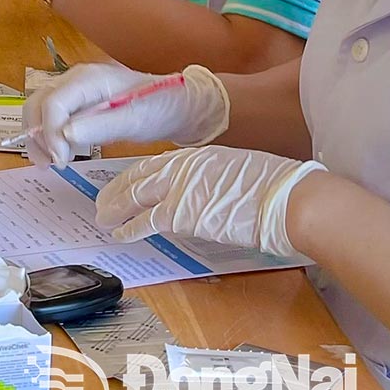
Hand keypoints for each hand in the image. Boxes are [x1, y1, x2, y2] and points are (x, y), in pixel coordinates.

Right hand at [23, 63, 230, 165]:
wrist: (178, 104)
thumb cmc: (160, 108)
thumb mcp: (134, 120)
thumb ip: (99, 126)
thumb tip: (64, 135)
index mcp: (88, 78)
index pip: (52, 103)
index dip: (50, 133)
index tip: (62, 161)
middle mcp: (75, 80)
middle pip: (37, 104)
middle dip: (38, 135)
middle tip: (52, 164)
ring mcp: (74, 90)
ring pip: (39, 110)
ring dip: (39, 136)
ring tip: (53, 162)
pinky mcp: (78, 103)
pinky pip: (51, 117)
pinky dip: (48, 136)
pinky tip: (61, 153)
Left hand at [94, 145, 326, 258]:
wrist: (287, 199)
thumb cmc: (275, 189)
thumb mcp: (238, 172)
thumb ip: (213, 179)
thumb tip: (205, 194)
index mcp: (198, 155)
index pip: (156, 164)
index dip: (135, 176)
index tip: (123, 183)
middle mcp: (183, 166)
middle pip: (138, 177)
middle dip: (116, 190)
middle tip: (102, 202)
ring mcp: (180, 187)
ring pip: (135, 196)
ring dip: (115, 208)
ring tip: (102, 218)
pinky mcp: (181, 212)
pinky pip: (146, 221)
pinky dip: (129, 228)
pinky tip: (119, 234)